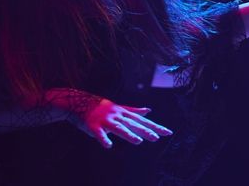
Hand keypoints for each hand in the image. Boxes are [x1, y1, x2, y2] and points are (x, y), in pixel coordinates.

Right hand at [53, 90, 171, 148]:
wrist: (80, 103)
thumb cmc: (102, 108)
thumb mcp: (120, 108)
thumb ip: (134, 111)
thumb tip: (149, 111)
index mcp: (124, 112)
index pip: (143, 121)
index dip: (155, 126)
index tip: (168, 132)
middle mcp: (117, 115)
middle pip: (133, 124)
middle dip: (145, 130)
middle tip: (157, 138)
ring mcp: (105, 120)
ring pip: (118, 128)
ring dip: (127, 134)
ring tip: (138, 141)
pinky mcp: (93, 125)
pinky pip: (99, 133)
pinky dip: (103, 139)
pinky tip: (109, 146)